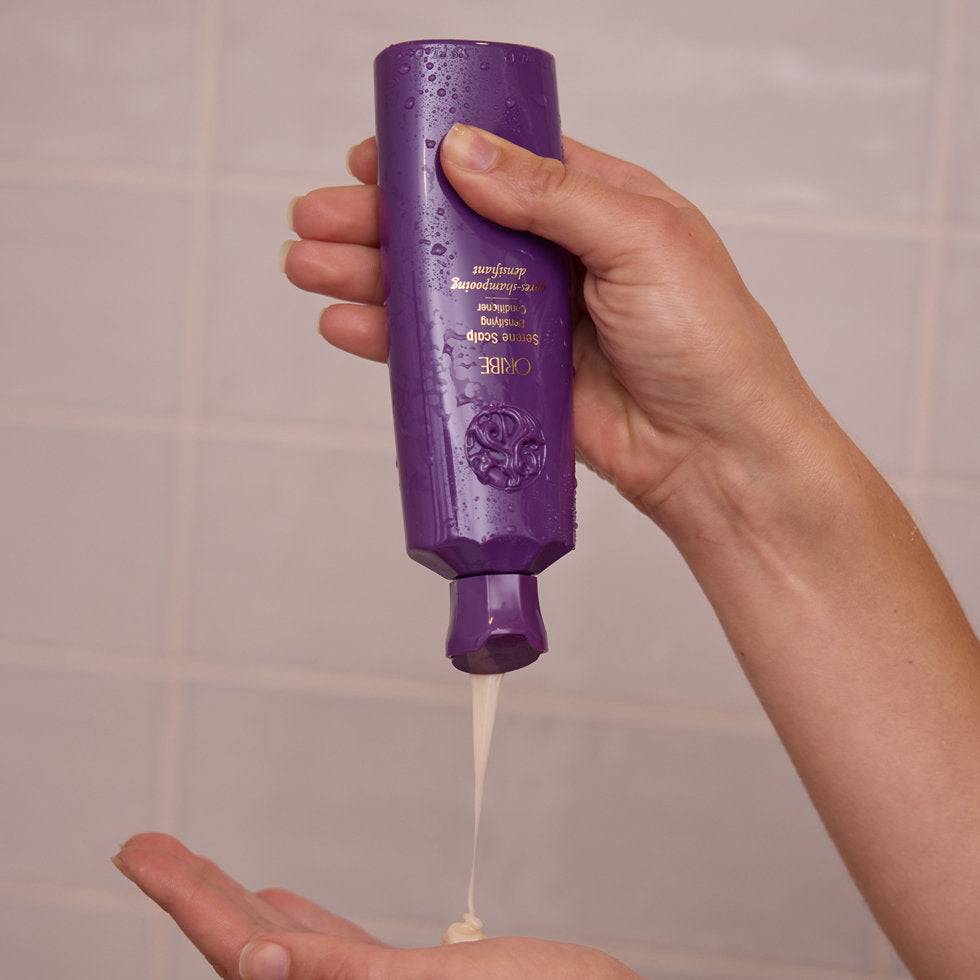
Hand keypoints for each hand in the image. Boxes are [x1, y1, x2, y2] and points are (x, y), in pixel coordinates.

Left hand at [113, 833, 640, 979]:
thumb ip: (337, 979)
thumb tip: (256, 965)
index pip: (241, 963)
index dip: (190, 905)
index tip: (144, 856)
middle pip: (247, 950)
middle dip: (197, 890)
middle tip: (144, 843)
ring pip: (287, 943)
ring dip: (238, 897)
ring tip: (192, 862)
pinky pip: (342, 949)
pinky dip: (304, 920)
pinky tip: (282, 901)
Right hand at [283, 127, 823, 518]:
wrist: (715, 454)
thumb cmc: (707, 342)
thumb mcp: (642, 240)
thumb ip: (551, 194)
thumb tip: (461, 152)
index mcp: (596, 205)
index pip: (501, 164)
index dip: (432, 157)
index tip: (373, 157)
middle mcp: (556, 258)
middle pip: (449, 226)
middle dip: (377, 221)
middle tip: (316, 217)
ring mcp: (529, 322)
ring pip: (433, 288)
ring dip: (368, 275)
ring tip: (307, 267)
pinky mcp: (511, 379)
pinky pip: (441, 352)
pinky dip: (391, 338)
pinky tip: (347, 324)